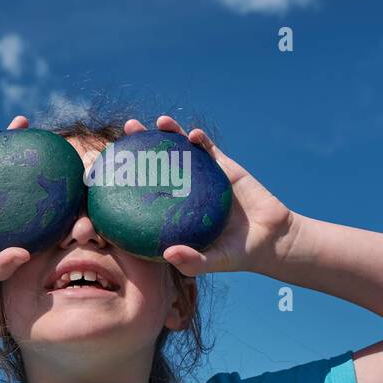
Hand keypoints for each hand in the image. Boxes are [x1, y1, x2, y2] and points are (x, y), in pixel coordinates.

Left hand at [125, 115, 294, 276]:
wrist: (271, 239)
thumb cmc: (237, 254)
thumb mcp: (214, 261)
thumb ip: (193, 261)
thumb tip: (168, 254)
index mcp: (175, 210)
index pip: (146, 191)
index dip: (128, 178)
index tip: (111, 166)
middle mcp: (185, 190)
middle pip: (158, 162)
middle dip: (142, 144)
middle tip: (129, 129)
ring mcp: (203, 177)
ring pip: (182, 150)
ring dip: (170, 133)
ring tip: (160, 121)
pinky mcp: (224, 168)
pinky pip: (209, 150)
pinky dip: (201, 140)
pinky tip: (193, 134)